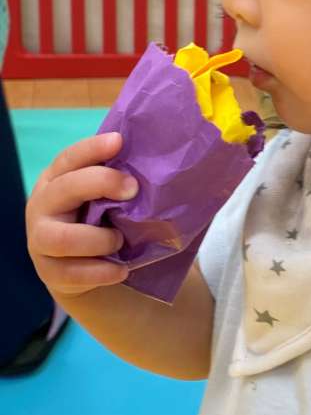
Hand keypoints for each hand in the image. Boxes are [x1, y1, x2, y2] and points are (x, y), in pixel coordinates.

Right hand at [26, 133, 134, 297]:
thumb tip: (164, 168)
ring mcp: (41, 239)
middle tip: (133, 189)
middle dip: (100, 183)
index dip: (92, 149)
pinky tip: (122, 270)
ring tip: (120, 241)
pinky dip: (101, 272)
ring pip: (62, 238)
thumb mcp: (109, 199)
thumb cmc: (105, 223)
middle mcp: (43, 205)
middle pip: (65, 188)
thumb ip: (122, 184)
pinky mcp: (49, 272)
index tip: (119, 141)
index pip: (70, 158)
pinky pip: (72, 273)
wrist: (89, 271)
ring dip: (98, 239)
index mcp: (58, 180)